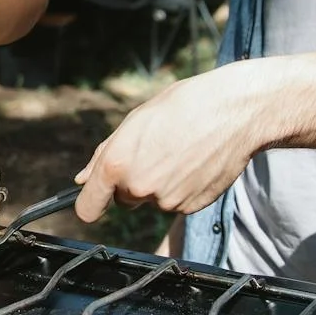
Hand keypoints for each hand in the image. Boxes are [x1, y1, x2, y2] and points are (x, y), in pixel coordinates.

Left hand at [73, 66, 269, 222]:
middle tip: (156, 152)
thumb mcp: (135, 121)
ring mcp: (166, 201)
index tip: (97, 197)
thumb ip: (104, 155)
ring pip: (153, 200)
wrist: (233, 112)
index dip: (91, 202)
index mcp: (117, 164)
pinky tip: (195, 163)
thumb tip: (83, 179)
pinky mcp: (190, 207)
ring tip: (181, 152)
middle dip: (132, 182)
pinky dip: (182, 188)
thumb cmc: (183, 107)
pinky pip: (177, 202)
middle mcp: (138, 188)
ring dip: (160, 183)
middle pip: (124, 199)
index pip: (88, 207)